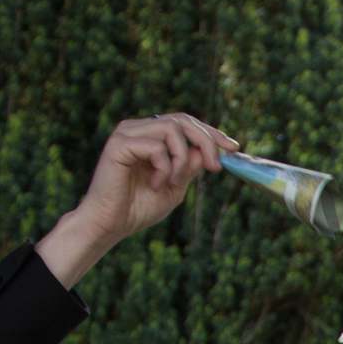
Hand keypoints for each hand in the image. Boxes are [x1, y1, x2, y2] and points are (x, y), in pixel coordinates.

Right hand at [37, 113, 238, 289]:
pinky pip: (155, 146)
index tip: (232, 148)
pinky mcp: (118, 144)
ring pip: (171, 128)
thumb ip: (191, 167)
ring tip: (173, 181)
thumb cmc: (138, 207)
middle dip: (206, 141)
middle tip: (215, 167)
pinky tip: (154, 184)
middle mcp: (138, 128)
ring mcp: (127, 133)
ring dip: (182, 158)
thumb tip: (210, 152)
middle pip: (182, 119)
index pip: (185, 122)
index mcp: (151, 135)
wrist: (110, 224)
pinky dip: (163, 167)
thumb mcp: (175, 186)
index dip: (211, 132)